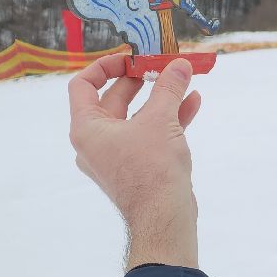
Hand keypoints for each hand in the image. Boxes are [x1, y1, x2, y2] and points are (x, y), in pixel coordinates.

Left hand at [68, 53, 204, 268]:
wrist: (164, 218)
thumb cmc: (152, 167)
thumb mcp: (161, 119)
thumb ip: (168, 87)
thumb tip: (179, 64)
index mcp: (86, 129)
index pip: (83, 85)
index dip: (105, 65)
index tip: (131, 58)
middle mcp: (95, 142)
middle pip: (113, 99)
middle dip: (141, 80)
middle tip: (162, 65)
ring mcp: (115, 157)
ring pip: (135, 118)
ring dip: (160, 98)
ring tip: (183, 80)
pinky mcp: (136, 168)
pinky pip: (148, 136)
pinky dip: (167, 120)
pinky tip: (192, 104)